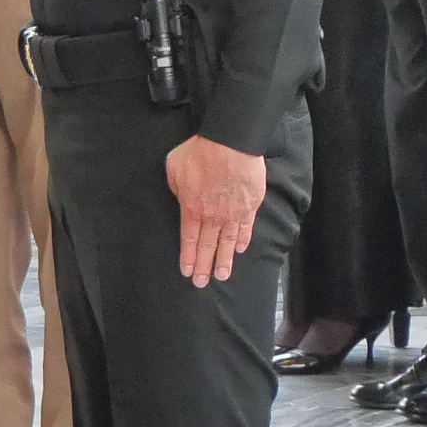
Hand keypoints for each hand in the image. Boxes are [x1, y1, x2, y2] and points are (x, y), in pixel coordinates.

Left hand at [164, 136, 268, 285]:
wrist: (230, 143)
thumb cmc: (200, 152)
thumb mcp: (175, 168)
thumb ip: (177, 188)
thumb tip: (182, 197)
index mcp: (191, 209)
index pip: (189, 240)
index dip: (189, 258)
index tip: (188, 272)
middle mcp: (213, 216)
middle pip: (208, 246)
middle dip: (205, 266)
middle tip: (203, 283)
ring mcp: (234, 212)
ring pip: (228, 241)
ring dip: (224, 260)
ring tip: (223, 275)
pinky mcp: (251, 204)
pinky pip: (246, 227)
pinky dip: (243, 239)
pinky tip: (241, 249)